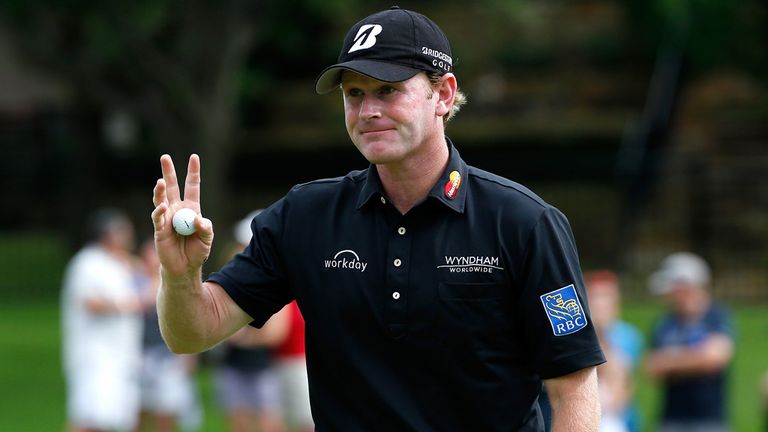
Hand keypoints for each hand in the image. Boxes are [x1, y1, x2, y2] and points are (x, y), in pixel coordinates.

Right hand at [151, 154, 213, 276]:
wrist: (185, 268)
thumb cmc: (197, 252)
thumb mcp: (207, 239)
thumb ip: (206, 228)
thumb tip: (197, 220)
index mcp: (191, 208)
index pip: (192, 186)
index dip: (193, 172)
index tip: (194, 157)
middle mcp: (177, 210)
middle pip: (172, 187)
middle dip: (168, 172)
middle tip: (164, 157)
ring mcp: (167, 218)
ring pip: (161, 199)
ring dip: (161, 190)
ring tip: (160, 182)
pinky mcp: (160, 229)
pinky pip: (158, 217)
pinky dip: (160, 212)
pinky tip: (162, 207)